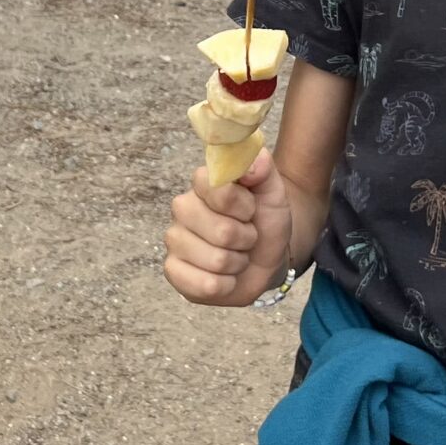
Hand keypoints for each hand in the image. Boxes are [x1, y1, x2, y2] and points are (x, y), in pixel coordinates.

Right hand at [163, 150, 294, 306]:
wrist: (266, 257)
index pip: (220, 191)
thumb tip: (255, 159)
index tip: (251, 210)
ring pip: (216, 260)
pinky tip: (225, 275)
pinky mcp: (173, 272)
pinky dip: (226, 284)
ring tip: (237, 255)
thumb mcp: (273, 192)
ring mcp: (174, 240)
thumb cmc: (264, 221)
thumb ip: (263, 169)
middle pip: (221, 231)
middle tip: (246, 236)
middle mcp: (182, 208)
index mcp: (202, 183)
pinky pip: (206, 285)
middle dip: (245, 238)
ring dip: (237, 262)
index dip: (244, 206)